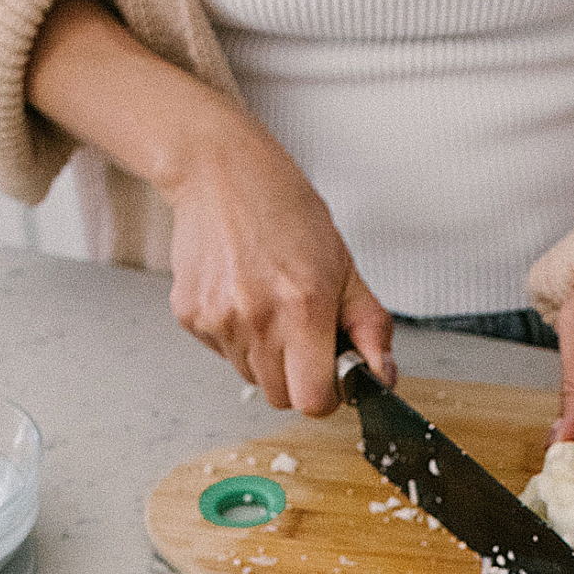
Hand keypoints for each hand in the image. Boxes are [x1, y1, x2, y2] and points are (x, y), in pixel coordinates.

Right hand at [26, 0, 391, 414]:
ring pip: (251, 378)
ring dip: (265, 356)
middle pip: (280, 398)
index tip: (329, 371)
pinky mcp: (190, 317)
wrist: (218, 171)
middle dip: (296, 377)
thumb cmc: (286, 210)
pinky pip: (223, 354)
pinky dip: (235, 336)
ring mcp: (218, 320)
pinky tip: (240, 293)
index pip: (314, 402)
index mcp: (304, 308)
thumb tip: (383, 378)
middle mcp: (257, 319)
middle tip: (300, 332)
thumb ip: (368, 328)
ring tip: (268, 303)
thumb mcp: (343, 265)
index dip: (326, 393)